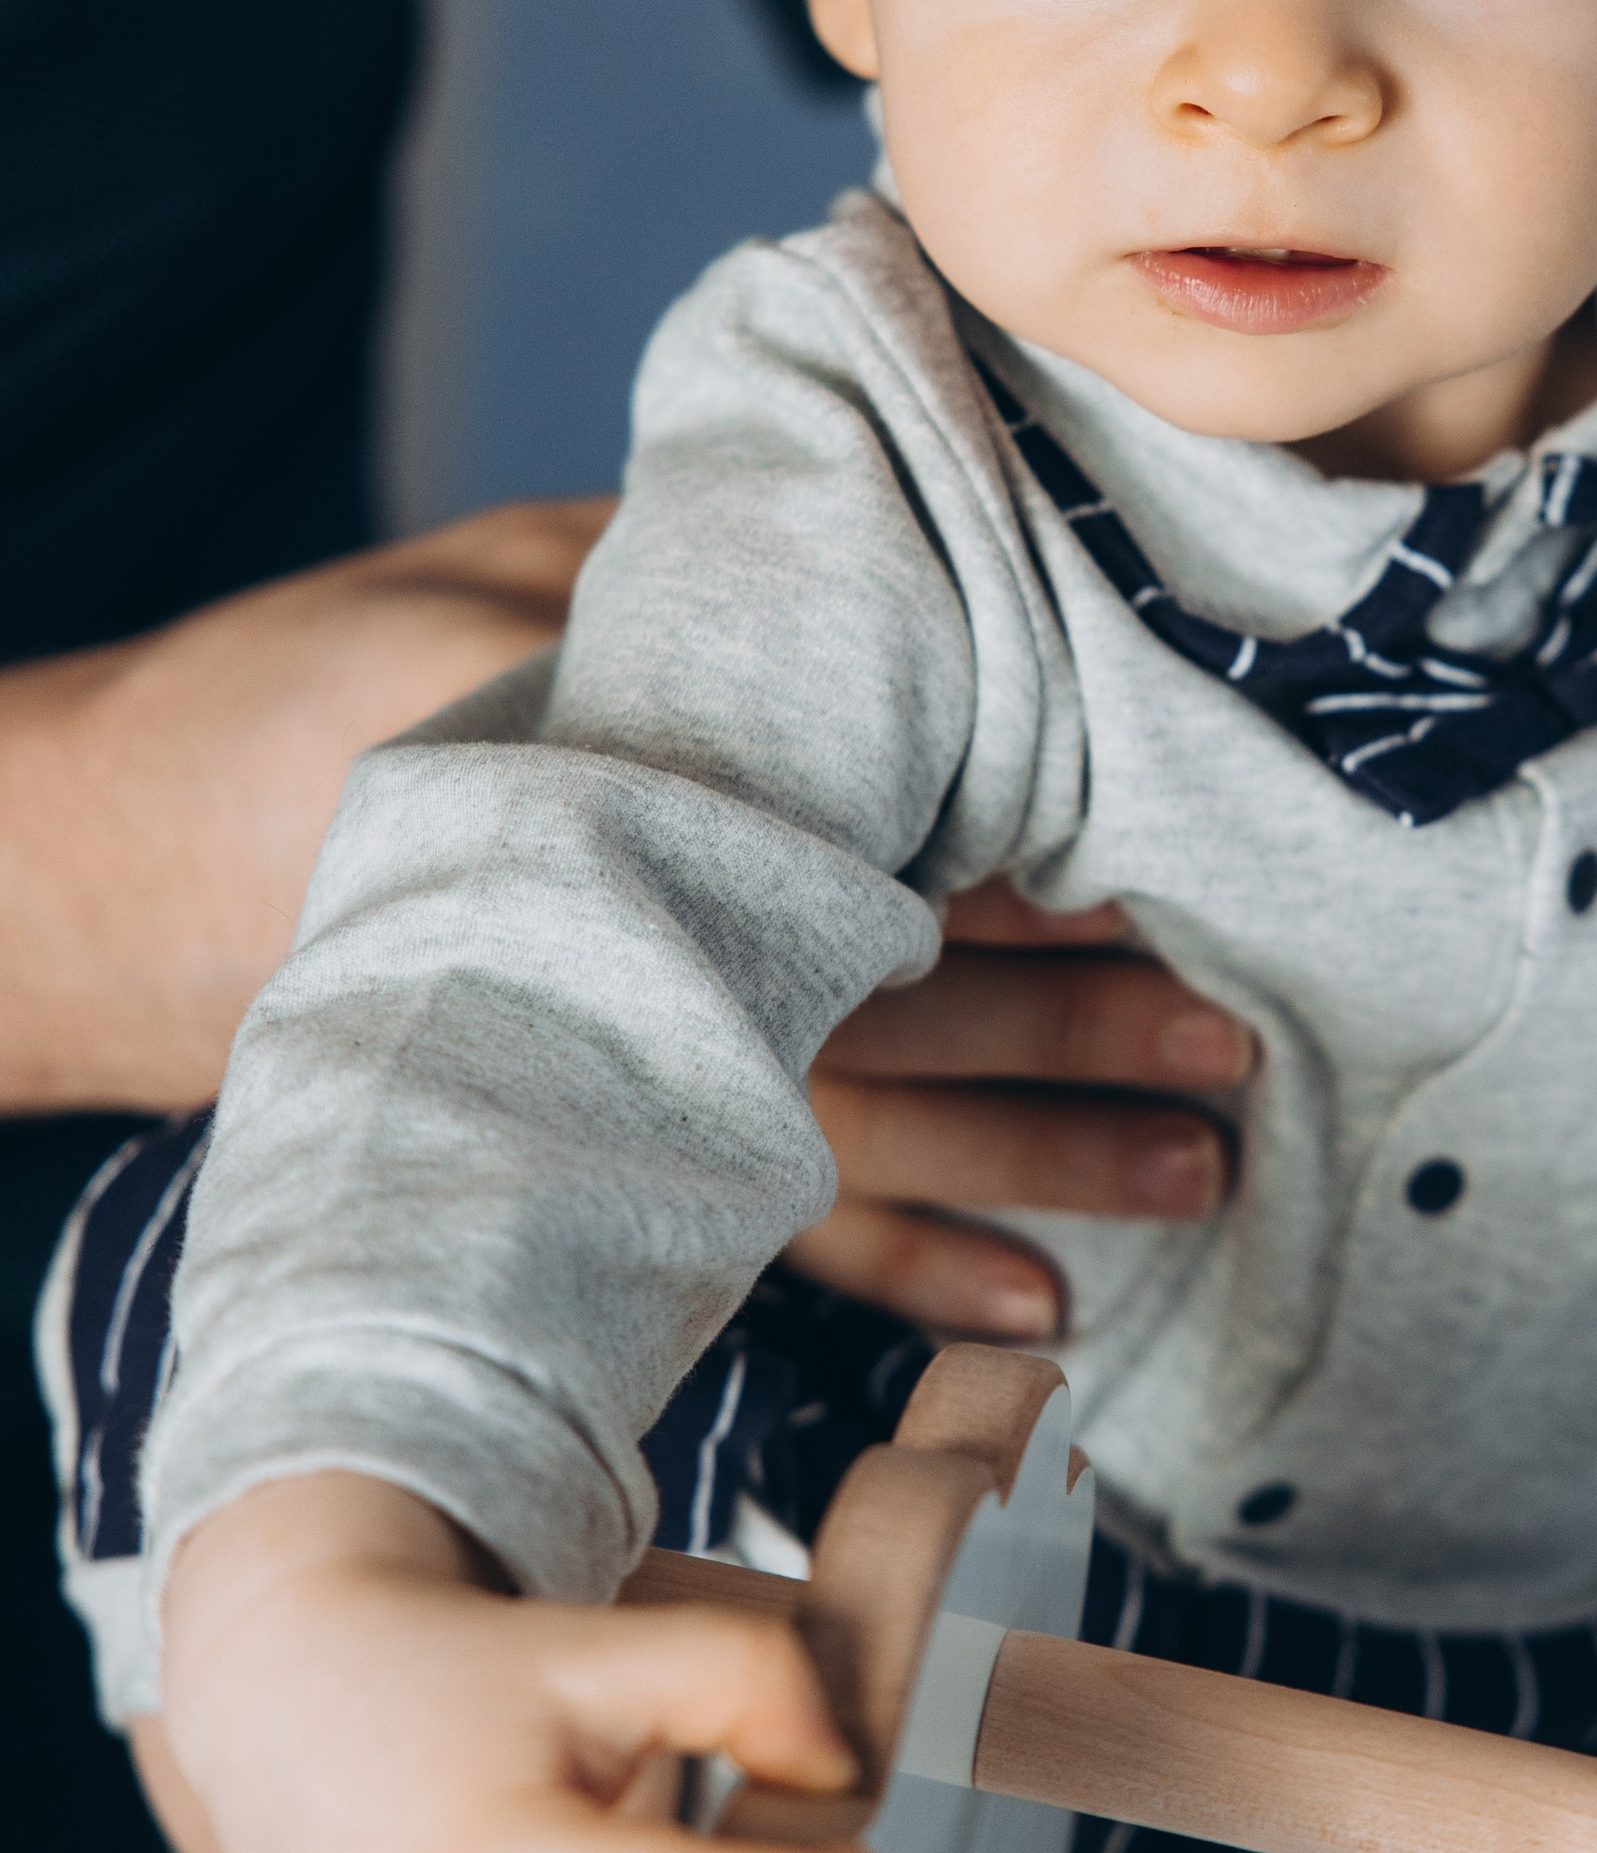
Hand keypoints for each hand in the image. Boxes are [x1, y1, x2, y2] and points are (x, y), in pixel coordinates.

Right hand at [0, 509, 1253, 1332]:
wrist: (88, 870)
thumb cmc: (288, 703)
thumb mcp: (482, 586)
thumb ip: (666, 582)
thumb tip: (870, 550)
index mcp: (620, 808)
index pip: (864, 841)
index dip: (1020, 872)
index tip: (1156, 878)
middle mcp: (630, 958)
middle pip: (894, 1002)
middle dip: (1072, 1023)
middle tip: (1226, 1037)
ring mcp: (610, 1071)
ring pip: (864, 1130)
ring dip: (1037, 1153)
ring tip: (1193, 1166)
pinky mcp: (590, 1152)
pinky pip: (774, 1234)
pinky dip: (913, 1267)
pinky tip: (1032, 1302)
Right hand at [791, 877, 1252, 1336]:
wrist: (696, 1027)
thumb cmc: (899, 928)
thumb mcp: (925, 887)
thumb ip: (1006, 881)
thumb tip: (1148, 893)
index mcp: (832, 894)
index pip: (935, 893)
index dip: (1027, 907)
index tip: (1136, 914)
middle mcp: (791, 1001)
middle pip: (940, 1010)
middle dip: (1084, 1028)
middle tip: (1229, 1046)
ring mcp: (778, 1111)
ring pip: (908, 1134)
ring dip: (1060, 1159)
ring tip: (1199, 1171)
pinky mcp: (778, 1211)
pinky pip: (859, 1253)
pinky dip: (947, 1279)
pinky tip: (1050, 1307)